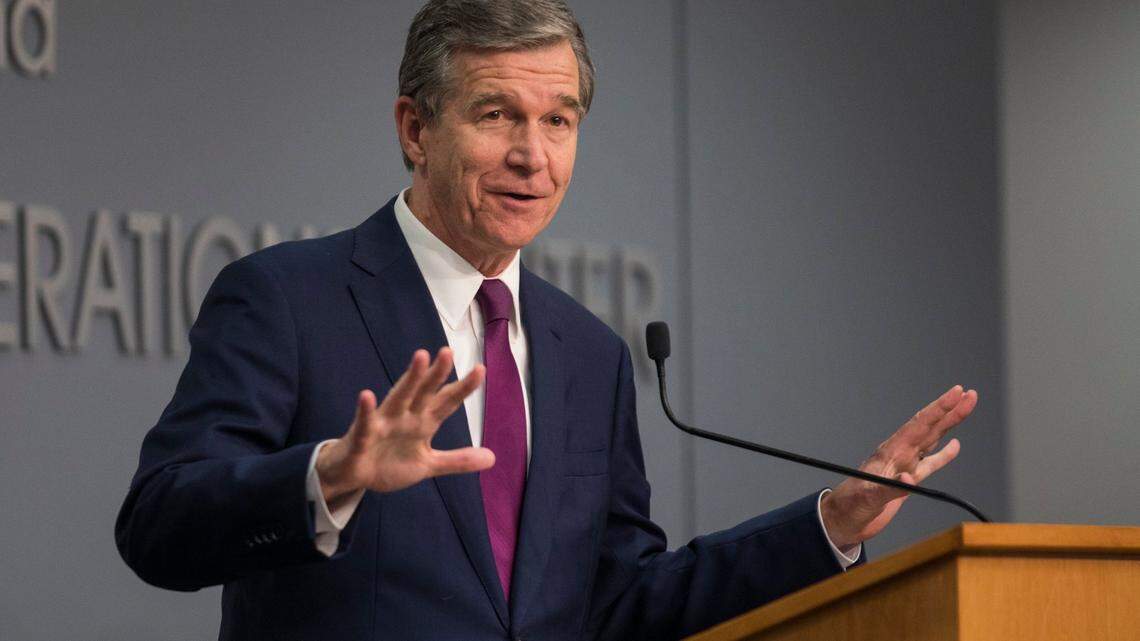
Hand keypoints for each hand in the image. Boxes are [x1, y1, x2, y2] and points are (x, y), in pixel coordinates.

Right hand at [316, 347, 493, 508]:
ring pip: (398, 398)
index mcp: (423, 423)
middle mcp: (405, 417)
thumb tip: (492, 458)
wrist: (353, 476)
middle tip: (448, 352)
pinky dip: (365, 411)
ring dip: (409, 379)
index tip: (480, 369)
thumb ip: (458, 460)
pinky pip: (364, 424)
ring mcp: (382, 425)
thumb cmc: (389, 463)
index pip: (446, 402)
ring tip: (420, 358)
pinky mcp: (361, 438)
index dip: (463, 388)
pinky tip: (366, 396)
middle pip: (424, 392)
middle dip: (436, 373)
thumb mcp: (428, 465)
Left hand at [820, 385, 977, 549]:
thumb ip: (889, 489)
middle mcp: (898, 455)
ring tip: (966, 408)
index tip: (956, 392)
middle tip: (969, 393)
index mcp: (890, 453)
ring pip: (932, 440)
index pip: (919, 425)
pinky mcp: (906, 482)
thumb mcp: (867, 498)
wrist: (841, 521)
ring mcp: (903, 467)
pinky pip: (930, 464)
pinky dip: (944, 455)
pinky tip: (954, 445)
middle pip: (929, 427)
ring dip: (949, 425)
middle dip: (949, 410)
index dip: (939, 409)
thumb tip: (910, 478)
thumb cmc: (849, 507)